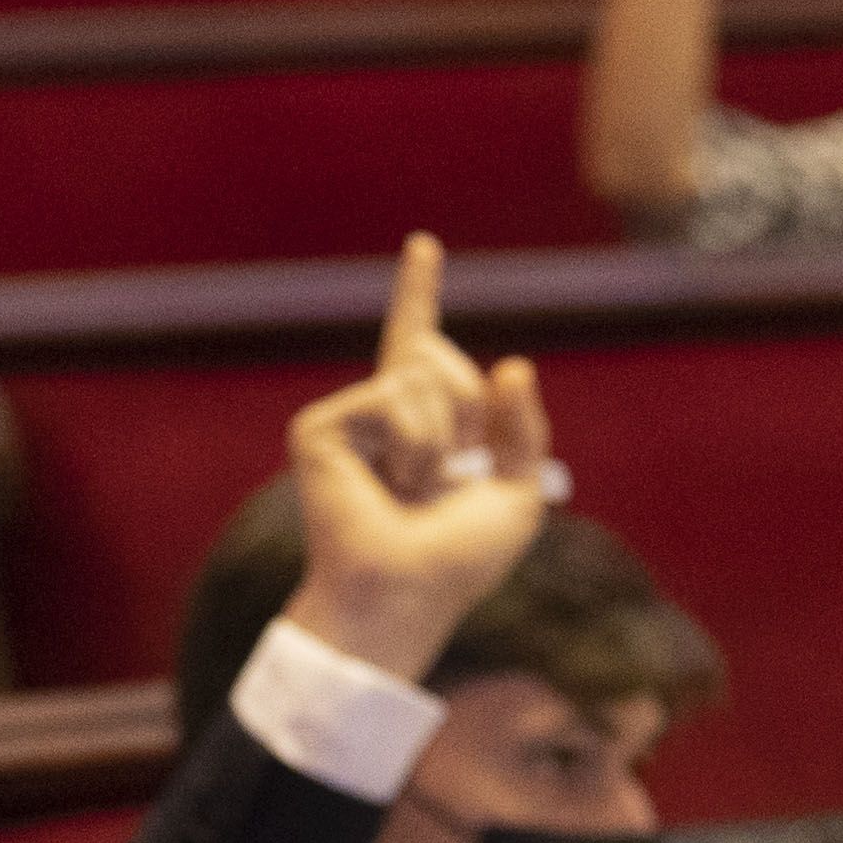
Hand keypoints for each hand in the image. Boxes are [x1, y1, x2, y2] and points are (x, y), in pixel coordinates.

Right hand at [277, 235, 553, 683]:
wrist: (407, 597)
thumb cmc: (456, 562)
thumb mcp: (517, 491)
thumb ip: (523, 428)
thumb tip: (512, 362)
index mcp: (419, 421)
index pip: (421, 343)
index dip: (420, 293)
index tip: (423, 245)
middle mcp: (377, 410)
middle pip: (441, 356)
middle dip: (467, 413)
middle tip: (440, 481)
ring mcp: (345, 417)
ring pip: (422, 377)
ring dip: (440, 443)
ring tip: (412, 491)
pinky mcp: (319, 428)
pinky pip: (393, 398)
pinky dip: (414, 445)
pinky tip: (391, 484)